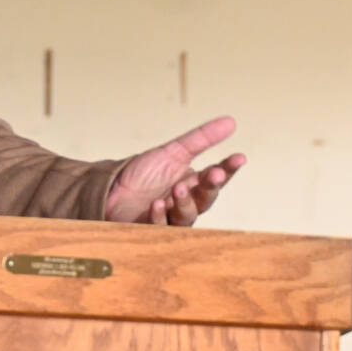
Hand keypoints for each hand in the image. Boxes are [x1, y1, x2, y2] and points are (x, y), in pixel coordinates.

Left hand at [104, 116, 244, 225]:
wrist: (112, 187)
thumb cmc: (144, 172)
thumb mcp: (173, 152)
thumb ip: (201, 139)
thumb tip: (231, 121)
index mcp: (194, 183)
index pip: (218, 177)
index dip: (229, 168)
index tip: (239, 157)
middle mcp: (186, 202)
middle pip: (206, 198)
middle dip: (211, 186)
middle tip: (215, 174)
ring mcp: (170, 217)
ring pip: (187, 216)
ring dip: (185, 202)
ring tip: (178, 188)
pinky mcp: (150, 228)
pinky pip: (160, 226)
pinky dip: (159, 216)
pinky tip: (156, 204)